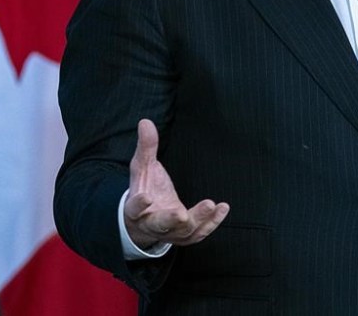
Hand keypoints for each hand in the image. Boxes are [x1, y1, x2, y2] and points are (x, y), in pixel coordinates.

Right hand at [124, 119, 229, 249]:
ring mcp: (169, 233)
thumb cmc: (144, 188)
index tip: (145, 197)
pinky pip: (198, 234)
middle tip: (180, 214)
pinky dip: (211, 223)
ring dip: (198, 220)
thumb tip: (145, 122)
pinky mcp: (184, 236)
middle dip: (170, 219)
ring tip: (211, 205)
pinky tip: (222, 208)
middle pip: (160, 225)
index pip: (134, 208)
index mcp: (135, 210)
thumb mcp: (142, 167)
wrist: (145, 220)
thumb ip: (146, 147)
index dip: (139, 204)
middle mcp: (151, 224)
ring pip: (183, 232)